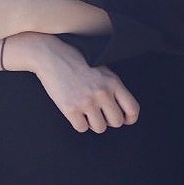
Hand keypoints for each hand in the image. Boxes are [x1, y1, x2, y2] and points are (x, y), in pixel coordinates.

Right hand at [9, 33, 139, 134]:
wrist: (51, 55)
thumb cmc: (76, 61)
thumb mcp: (102, 70)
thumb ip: (112, 87)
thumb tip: (121, 110)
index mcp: (113, 82)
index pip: (132, 109)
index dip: (129, 118)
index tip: (123, 119)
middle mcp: (102, 92)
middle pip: (116, 122)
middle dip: (108, 120)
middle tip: (99, 113)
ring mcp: (86, 101)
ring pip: (100, 128)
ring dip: (93, 123)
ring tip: (85, 110)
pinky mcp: (70, 108)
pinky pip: (82, 128)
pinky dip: (78, 123)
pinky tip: (74, 111)